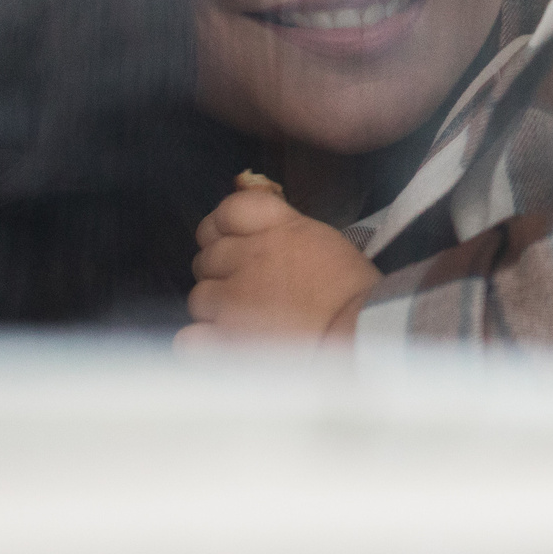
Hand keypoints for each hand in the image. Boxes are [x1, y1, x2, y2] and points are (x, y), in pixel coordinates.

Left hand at [180, 175, 379, 347]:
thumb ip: (286, 229)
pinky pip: (190, 336)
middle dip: (221, 271)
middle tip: (246, 288)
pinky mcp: (226, 339)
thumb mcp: (325, 240)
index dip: (222, 227)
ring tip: (243, 320)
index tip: (230, 241)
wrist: (362, 335)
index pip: (228, 211)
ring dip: (216, 307)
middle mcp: (248, 258)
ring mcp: (233, 300)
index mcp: (278, 229)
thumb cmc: (354, 293)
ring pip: (199, 296)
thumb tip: (257, 230)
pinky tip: (223, 343)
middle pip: (207, 255)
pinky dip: (203, 340)